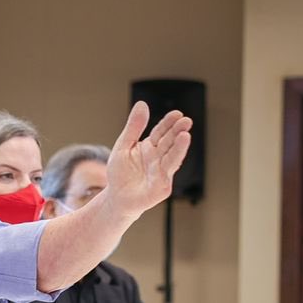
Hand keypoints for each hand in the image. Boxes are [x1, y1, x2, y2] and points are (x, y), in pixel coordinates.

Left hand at [101, 102, 192, 218]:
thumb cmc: (120, 173)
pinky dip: (170, 167)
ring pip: (172, 158)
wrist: (116, 198)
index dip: (169, 123)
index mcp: (151, 146)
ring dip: (179, 148)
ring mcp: (163, 172)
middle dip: (178, 132)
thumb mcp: (123, 145)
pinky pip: (166, 175)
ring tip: (185, 136)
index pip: (162, 131)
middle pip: (170, 142)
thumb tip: (142, 104)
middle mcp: (160, 158)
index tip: (177, 114)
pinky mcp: (162, 187)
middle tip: (186, 121)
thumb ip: (133, 127)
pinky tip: (173, 159)